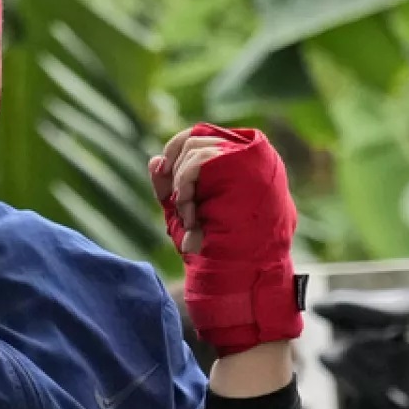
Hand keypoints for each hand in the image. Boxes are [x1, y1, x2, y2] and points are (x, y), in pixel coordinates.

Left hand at [150, 124, 300, 354]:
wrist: (242, 272)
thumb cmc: (216, 247)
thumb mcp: (185, 213)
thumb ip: (170, 186)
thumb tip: (155, 160)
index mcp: (237, 163)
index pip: (198, 136)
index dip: (175, 155)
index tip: (168, 187)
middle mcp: (249, 154)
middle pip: (194, 138)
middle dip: (177, 175)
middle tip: (182, 209)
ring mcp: (252, 158)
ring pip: (197, 148)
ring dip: (183, 186)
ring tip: (190, 219)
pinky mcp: (250, 164)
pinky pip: (202, 158)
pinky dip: (186, 184)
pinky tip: (191, 212)